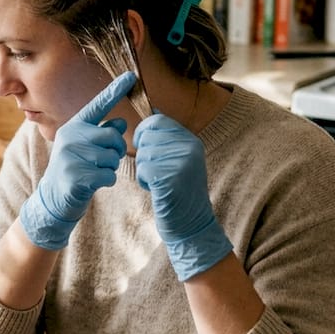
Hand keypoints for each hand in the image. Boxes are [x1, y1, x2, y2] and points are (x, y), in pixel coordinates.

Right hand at [20, 72, 135, 249]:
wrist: (53, 199)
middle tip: (106, 160)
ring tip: (94, 172)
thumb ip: (101, 133)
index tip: (131, 75)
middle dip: (116, 150)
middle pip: (112, 136)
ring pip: (112, 157)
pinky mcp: (76, 176)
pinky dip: (106, 182)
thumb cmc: (74, 170)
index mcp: (73, 126)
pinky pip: (108, 175)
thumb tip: (122, 123)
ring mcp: (71, 156)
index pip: (98, 105)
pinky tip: (92, 184)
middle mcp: (70, 136)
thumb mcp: (84, 148)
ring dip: (110, 168)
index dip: (115, 90)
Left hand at [134, 113, 232, 279]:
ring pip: (143, 153)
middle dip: (143, 154)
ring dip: (144, 169)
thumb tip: (151, 110)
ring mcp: (181, 163)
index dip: (144, 132)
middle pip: (146, 136)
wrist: (192, 223)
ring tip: (160, 181)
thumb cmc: (180, 192)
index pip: (157, 120)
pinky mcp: (170, 179)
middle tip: (157, 171)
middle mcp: (189, 148)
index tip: (146, 147)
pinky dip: (144, 181)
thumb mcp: (180, 159)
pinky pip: (143, 170)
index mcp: (192, 141)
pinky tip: (157, 190)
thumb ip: (168, 137)